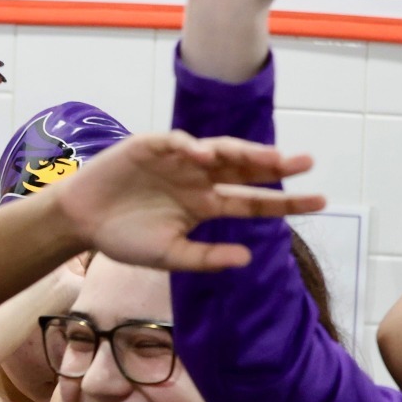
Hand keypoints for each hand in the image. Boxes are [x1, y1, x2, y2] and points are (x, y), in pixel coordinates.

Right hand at [55, 131, 324, 271]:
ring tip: (268, 157)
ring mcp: (177, 160)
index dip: (285, 201)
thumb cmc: (124, 239)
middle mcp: (198, 179)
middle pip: (244, 169)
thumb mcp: (169, 255)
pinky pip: (176, 142)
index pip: (253, 202)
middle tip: (305, 163)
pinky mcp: (151, 146)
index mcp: (205, 205)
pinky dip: (189, 146)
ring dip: (243, 152)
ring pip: (219, 151)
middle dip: (273, 165)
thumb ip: (206, 258)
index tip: (320, 201)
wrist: (80, 222)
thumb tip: (249, 259)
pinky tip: (203, 155)